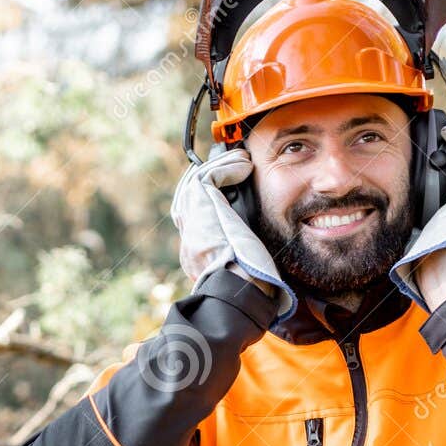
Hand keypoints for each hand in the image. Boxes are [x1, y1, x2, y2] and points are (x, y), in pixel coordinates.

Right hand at [171, 148, 296, 324]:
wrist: (241, 285)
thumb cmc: (252, 285)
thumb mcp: (245, 267)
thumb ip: (243, 251)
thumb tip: (257, 240)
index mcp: (197, 256)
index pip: (193, 219)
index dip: (208, 198)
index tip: (228, 185)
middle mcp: (189, 239)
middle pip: (188, 197)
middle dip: (210, 176)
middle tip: (232, 164)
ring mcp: (191, 223)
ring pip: (196, 183)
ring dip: (221, 166)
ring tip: (242, 161)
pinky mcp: (199, 207)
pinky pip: (207, 177)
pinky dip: (226, 167)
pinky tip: (245, 167)